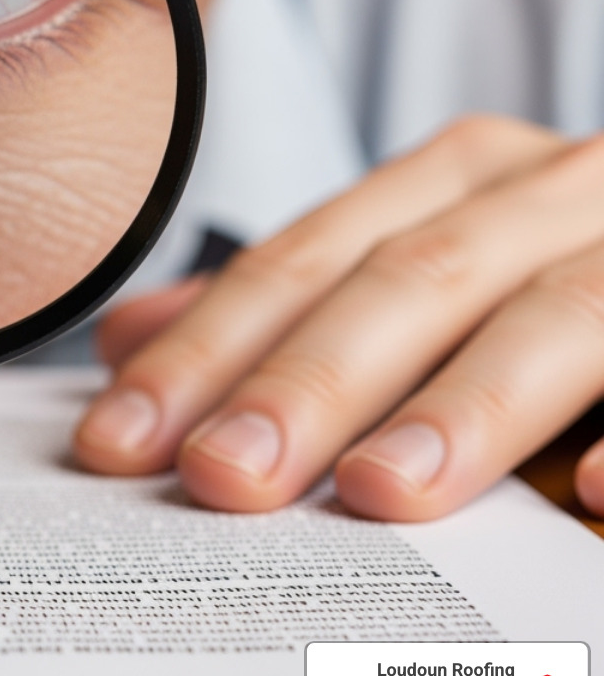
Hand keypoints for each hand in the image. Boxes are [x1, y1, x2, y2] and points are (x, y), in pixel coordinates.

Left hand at [74, 115, 603, 520]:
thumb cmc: (543, 272)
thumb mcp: (409, 268)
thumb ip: (283, 310)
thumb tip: (126, 344)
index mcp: (456, 180)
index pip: (303, 262)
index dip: (206, 348)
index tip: (120, 437)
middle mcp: (551, 193)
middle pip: (411, 283)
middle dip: (311, 381)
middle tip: (223, 474)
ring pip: (559, 316)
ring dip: (468, 407)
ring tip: (380, 493)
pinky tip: (594, 495)